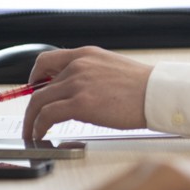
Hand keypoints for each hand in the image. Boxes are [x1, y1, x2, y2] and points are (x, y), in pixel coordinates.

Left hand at [21, 46, 153, 140]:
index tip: (33, 87)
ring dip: (31, 120)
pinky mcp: (80, 104)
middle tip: (31, 119)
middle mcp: (78, 66)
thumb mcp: (113, 69)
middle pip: (40, 87)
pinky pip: (47, 115)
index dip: (34, 76)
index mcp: (86, 55)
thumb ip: (92, 74)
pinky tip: (40, 134)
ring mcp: (77, 84)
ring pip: (39, 102)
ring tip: (32, 132)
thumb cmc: (144, 87)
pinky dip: (38, 126)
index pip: (46, 60)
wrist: (158, 93)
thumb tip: (79, 92)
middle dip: (32, 107)